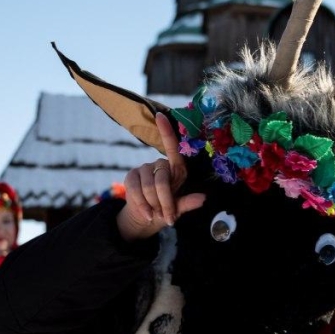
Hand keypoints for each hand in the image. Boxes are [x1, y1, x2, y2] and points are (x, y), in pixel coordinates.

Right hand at [117, 112, 205, 240]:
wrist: (146, 218)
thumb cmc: (167, 210)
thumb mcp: (179, 209)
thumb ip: (188, 203)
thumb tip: (203, 198)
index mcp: (176, 169)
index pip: (172, 147)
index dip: (166, 131)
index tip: (160, 115)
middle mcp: (160, 165)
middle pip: (162, 180)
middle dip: (164, 202)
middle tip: (167, 217)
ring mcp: (144, 169)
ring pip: (148, 187)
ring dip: (153, 205)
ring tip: (156, 215)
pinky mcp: (131, 176)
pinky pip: (135, 189)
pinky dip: (142, 205)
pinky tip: (146, 214)